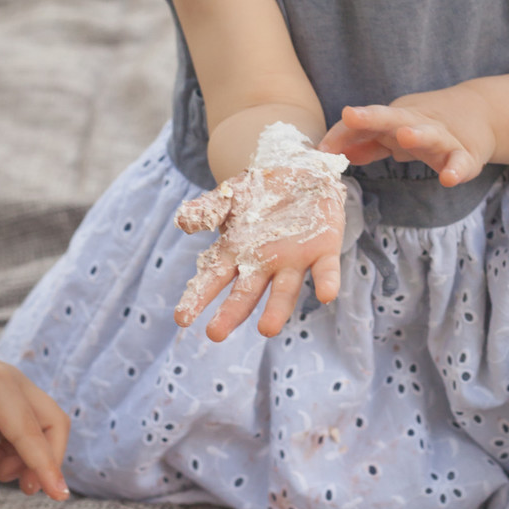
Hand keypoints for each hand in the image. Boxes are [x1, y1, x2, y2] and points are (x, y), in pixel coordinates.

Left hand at [0, 340, 69, 508]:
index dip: (46, 467)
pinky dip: (12, 448)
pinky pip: (22, 425)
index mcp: (0, 386)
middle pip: (51, 424)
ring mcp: (10, 386)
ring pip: (39, 426)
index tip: (59, 496)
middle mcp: (13, 382)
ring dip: (25, 456)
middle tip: (22, 488)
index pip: (32, 432)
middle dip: (43, 459)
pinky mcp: (2, 395)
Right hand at [174, 162, 345, 341]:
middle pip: (245, 294)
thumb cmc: (259, 193)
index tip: (181, 318)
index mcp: (237, 254)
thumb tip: (182, 221)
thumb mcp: (229, 196)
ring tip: (267, 329)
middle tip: (215, 334)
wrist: (299, 174)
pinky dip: (327, 283)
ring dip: (277, 310)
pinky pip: (325, 270)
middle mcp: (264, 265)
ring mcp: (293, 261)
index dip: (197, 297)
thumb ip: (206, 209)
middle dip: (231, 314)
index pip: (213, 279)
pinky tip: (326, 295)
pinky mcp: (324, 251)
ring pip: (285, 291)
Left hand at [319, 89, 495, 186]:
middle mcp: (417, 123)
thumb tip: (336, 153)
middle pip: (392, 118)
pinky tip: (448, 179)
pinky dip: (456, 170)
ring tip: (406, 136)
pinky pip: (461, 162)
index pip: (364, 123)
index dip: (343, 134)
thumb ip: (368, 143)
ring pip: (430, 134)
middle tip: (351, 115)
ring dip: (417, 134)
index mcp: (396, 119)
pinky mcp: (467, 155)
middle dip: (370, 117)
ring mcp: (443, 137)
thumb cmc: (426, 125)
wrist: (481, 112)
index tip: (321, 149)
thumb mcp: (395, 130)